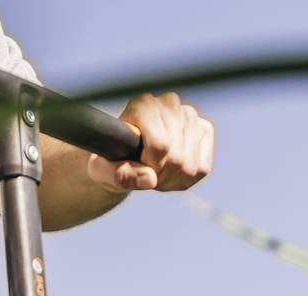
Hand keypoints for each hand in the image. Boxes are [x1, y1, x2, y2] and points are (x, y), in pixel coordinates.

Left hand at [88, 93, 215, 192]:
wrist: (125, 152)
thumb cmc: (111, 158)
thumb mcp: (103, 170)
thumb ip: (119, 175)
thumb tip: (149, 180)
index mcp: (143, 105)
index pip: (160, 145)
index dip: (149, 166)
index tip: (136, 166)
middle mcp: (170, 104)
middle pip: (177, 159)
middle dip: (160, 176)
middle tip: (144, 172)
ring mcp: (190, 115)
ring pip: (190, 166)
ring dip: (171, 180)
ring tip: (155, 172)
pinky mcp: (204, 130)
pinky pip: (202, 168)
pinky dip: (186, 179)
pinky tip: (170, 173)